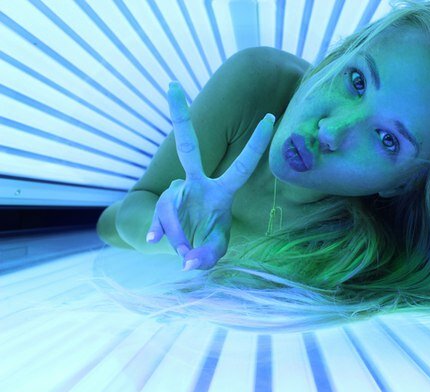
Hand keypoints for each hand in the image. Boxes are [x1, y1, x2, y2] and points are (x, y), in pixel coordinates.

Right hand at [146, 81, 275, 270]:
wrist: (184, 246)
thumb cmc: (209, 239)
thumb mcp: (216, 248)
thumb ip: (208, 256)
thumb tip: (189, 263)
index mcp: (221, 191)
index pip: (242, 165)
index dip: (256, 144)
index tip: (270, 117)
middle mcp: (197, 184)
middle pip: (187, 146)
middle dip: (179, 116)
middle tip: (171, 84)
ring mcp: (177, 192)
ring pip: (170, 205)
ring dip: (177, 233)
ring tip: (185, 250)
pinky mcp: (160, 206)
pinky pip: (157, 218)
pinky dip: (157, 232)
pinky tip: (153, 239)